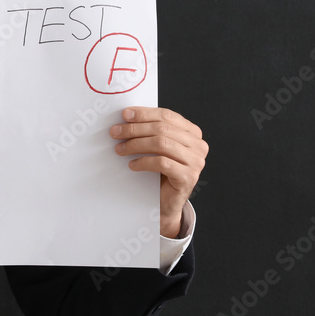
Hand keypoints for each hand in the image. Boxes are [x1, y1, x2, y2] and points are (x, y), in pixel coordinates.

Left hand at [109, 107, 208, 237]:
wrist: (166, 201)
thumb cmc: (160, 171)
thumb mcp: (157, 147)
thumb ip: (151, 131)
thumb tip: (126, 116)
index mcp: (192, 132)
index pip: (167, 116)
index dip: (144, 114)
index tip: (124, 115)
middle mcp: (198, 145)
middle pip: (162, 129)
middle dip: (135, 129)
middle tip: (115, 133)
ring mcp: (196, 161)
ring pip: (161, 144)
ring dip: (136, 144)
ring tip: (120, 149)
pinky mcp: (188, 177)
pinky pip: (162, 163)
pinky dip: (143, 162)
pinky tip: (132, 165)